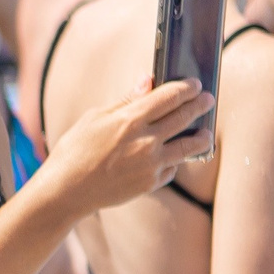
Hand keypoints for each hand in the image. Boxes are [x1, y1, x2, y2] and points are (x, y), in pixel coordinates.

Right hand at [43, 78, 213, 210]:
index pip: (170, 96)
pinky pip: (171, 168)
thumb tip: (148, 82)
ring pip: (191, 146)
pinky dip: (172, 161)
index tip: (195, 85)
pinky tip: (171, 157)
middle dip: (201, 105)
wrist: (65, 192)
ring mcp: (151, 164)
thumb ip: (126, 101)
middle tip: (207, 100)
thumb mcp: (94, 118)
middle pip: (185, 116)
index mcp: (130, 119)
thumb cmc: (74, 152)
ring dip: (202, 136)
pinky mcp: (151, 183)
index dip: (187, 88)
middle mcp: (146, 141)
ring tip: (205, 133)